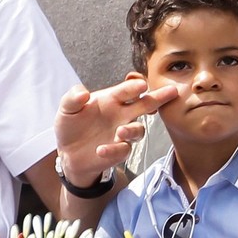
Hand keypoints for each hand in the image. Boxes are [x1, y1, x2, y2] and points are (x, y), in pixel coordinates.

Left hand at [54, 77, 177, 184]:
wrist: (68, 153)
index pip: (126, 90)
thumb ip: (72, 99)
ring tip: (120, 131)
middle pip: (145, 105)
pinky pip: (124, 150)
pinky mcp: (119, 151)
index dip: (134, 87)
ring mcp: (121, 133)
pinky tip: (101, 149)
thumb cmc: (71, 126)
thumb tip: (83, 93)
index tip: (141, 85)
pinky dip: (114, 149)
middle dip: (159, 98)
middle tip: (172, 91)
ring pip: (138, 130)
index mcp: (110, 99)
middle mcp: (121, 114)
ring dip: (132, 130)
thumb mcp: (66, 109)